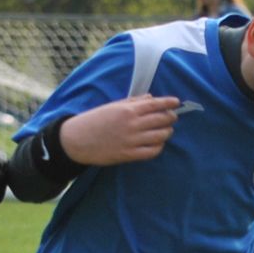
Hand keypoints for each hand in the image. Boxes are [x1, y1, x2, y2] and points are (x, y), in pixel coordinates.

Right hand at [59, 95, 180, 165]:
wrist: (77, 140)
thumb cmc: (94, 120)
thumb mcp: (112, 106)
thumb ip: (133, 101)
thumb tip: (151, 98)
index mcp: (128, 110)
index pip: (155, 104)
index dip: (169, 102)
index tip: (177, 102)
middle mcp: (132, 124)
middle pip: (161, 119)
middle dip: (170, 117)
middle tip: (172, 117)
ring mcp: (131, 140)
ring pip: (160, 136)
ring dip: (167, 132)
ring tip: (167, 130)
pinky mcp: (129, 154)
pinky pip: (152, 151)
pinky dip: (159, 147)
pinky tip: (158, 143)